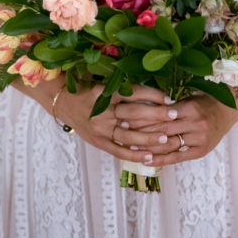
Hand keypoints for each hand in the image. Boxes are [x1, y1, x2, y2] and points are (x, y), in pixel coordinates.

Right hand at [51, 83, 168, 167]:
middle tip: (174, 115)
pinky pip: (118, 151)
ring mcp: (100, 129)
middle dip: (156, 115)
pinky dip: (134, 155)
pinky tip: (150, 156)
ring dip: (148, 138)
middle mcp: (103, 111)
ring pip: (128, 135)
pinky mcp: (98, 142)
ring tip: (167, 139)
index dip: (152, 95)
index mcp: (106, 92)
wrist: (62, 102)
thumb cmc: (86, 89)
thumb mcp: (102, 81)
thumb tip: (152, 88)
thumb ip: (123, 85)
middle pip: (134, 113)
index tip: (169, 98)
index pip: (133, 93)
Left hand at [112, 88, 237, 167]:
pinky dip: (160, 160)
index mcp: (190, 107)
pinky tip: (146, 160)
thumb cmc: (205, 101)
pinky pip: (177, 157)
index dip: (142, 116)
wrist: (228, 111)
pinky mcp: (200, 151)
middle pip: (162, 130)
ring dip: (147, 147)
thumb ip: (170, 105)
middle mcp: (195, 124)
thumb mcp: (188, 97)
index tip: (125, 116)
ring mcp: (199, 139)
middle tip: (121, 129)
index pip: (161, 114)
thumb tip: (142, 106)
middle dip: (140, 130)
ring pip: (168, 145)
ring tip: (129, 146)